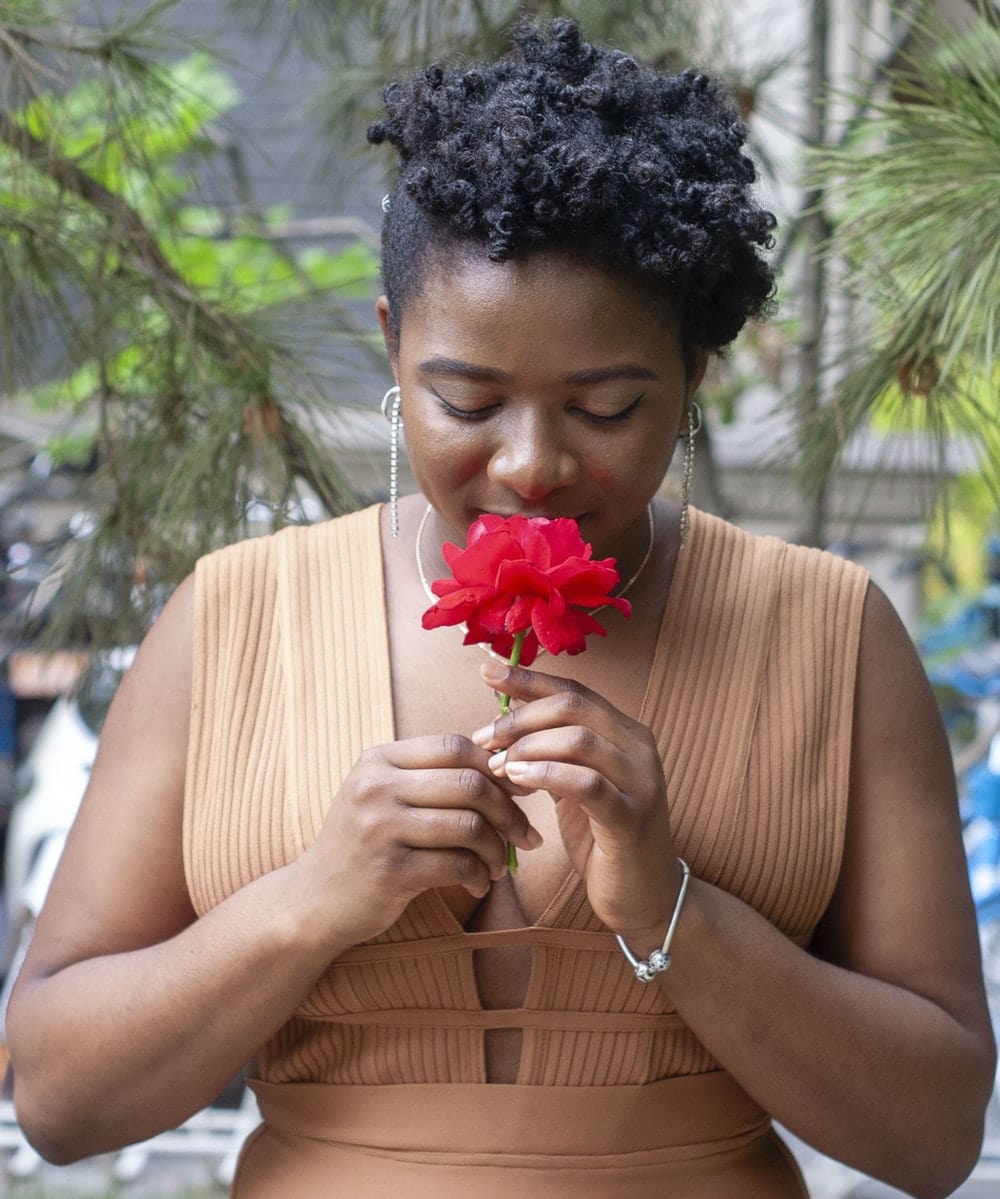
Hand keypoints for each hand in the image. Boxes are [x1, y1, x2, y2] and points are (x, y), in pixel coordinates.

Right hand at [295, 735, 541, 946]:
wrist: (311, 900)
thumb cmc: (363, 844)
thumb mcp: (383, 795)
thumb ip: (431, 776)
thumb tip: (506, 766)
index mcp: (378, 760)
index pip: (455, 746)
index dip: (496, 767)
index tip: (519, 790)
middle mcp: (376, 787)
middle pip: (469, 784)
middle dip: (509, 811)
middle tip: (525, 834)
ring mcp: (380, 829)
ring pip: (469, 826)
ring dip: (496, 849)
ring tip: (498, 865)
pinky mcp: (389, 871)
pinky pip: (457, 865)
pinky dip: (478, 876)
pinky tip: (478, 884)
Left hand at [474, 660, 679, 943]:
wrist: (646, 897)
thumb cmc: (604, 840)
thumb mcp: (575, 787)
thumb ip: (552, 751)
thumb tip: (504, 721)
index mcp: (626, 733)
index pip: (573, 691)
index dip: (528, 678)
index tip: (486, 670)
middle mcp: (638, 748)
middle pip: (572, 707)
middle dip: (520, 717)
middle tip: (485, 738)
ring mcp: (640, 781)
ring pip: (578, 739)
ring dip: (527, 747)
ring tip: (498, 767)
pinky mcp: (631, 818)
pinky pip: (586, 783)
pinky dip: (546, 775)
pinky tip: (518, 780)